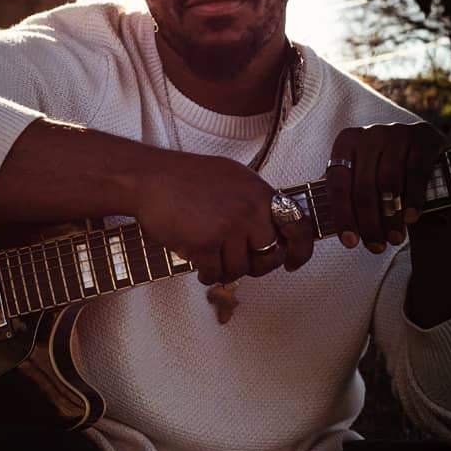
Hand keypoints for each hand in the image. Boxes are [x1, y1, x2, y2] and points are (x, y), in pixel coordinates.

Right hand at [135, 149, 316, 285]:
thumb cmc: (185, 177)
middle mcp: (248, 210)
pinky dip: (207, 274)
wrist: (148, 178)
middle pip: (269, 255)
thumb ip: (255, 200)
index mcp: (259, 192)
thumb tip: (274, 227)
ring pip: (241, 269)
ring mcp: (227, 227)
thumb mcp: (233, 176)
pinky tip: (200, 263)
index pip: (298, 226)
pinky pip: (215, 274)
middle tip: (240, 262)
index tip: (292, 262)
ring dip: (226, 269)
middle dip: (257, 265)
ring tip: (212, 258)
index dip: (301, 250)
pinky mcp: (204, 244)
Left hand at [324, 121, 446, 253]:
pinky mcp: (422, 138)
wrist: (421, 143)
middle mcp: (369, 135)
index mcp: (346, 142)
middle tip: (376, 247)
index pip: (338, 183)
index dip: (343, 215)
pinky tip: (411, 218)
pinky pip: (416, 173)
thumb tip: (322, 228)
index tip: (350, 242)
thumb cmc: (383, 166)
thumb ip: (345, 193)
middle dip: (369, 223)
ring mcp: (396, 133)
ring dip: (391, 217)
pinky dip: (413, 199)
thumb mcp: (361, 172)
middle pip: (363, 187)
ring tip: (394, 239)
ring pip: (389, 183)